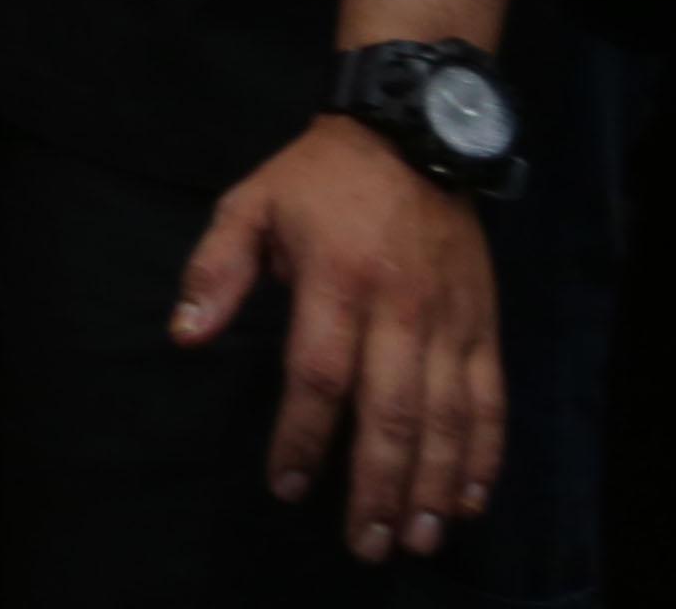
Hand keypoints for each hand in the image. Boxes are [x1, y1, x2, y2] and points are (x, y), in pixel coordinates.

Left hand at [172, 113, 502, 561]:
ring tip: (419, 537)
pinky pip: (491, 398)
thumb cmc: (319, 177)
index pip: (319, 375)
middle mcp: (399, 308)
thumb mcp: (250, 203)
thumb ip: (215, 270)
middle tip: (368, 544)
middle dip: (379, 486)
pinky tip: (472, 497)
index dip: (303, 436)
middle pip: (391, 412)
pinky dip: (486, 453)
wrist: (413, 130)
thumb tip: (184, 335)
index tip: (288, 485)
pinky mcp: (485, 323)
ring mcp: (449, 319)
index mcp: (336, 281)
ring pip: (448, 417)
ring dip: (435, 484)